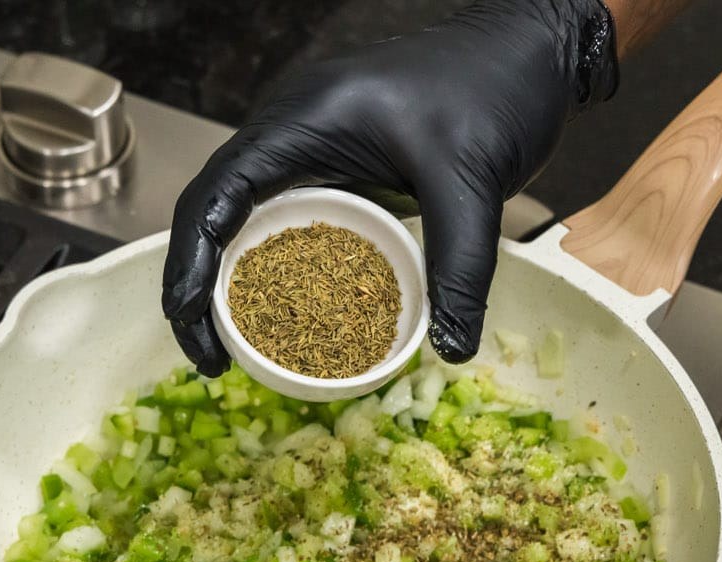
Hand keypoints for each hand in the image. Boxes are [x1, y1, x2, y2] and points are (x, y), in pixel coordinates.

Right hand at [162, 0, 618, 375]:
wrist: (531, 46)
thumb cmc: (497, 85)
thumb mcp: (474, 183)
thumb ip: (459, 267)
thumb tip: (451, 348)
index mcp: (302, 121)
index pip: (216, 194)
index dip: (190, 263)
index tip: (192, 324)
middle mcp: (290, 129)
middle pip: (213, 210)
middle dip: (198, 285)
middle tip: (212, 355)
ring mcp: (309, 143)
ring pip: (244, 214)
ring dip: (229, 278)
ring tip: (234, 343)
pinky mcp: (336, 161)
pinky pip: (286, 215)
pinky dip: (274, 264)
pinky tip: (288, 311)